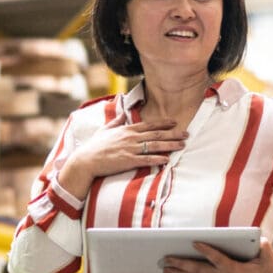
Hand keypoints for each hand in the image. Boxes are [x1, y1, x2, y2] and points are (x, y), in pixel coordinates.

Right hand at [58, 116, 186, 196]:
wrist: (85, 160)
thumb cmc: (94, 146)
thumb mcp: (105, 129)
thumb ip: (116, 121)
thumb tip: (122, 112)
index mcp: (126, 129)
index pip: (149, 124)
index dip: (164, 123)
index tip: (175, 122)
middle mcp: (130, 138)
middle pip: (156, 134)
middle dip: (173, 134)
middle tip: (186, 134)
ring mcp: (130, 149)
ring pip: (155, 146)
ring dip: (170, 145)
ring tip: (182, 145)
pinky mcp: (128, 161)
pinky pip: (146, 160)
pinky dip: (158, 159)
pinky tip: (167, 159)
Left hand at [162, 238, 272, 272]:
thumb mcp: (269, 262)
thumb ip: (265, 250)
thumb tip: (261, 241)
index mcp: (234, 270)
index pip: (218, 259)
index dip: (206, 251)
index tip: (194, 242)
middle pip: (199, 270)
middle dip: (181, 264)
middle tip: (166, 259)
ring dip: (179, 272)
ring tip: (165, 267)